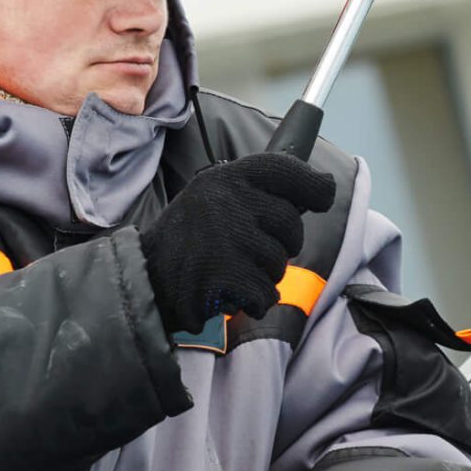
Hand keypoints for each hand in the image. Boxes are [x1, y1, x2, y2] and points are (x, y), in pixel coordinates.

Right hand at [140, 153, 336, 333]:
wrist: (146, 279)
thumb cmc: (189, 242)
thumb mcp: (215, 200)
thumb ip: (259, 193)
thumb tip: (325, 186)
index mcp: (226, 177)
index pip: (285, 169)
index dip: (313, 185)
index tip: (324, 196)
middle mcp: (228, 200)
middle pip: (292, 225)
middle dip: (280, 246)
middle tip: (247, 251)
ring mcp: (228, 235)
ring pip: (280, 263)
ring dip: (263, 276)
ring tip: (229, 270)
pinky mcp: (226, 272)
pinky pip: (267, 292)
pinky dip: (254, 301)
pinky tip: (229, 293)